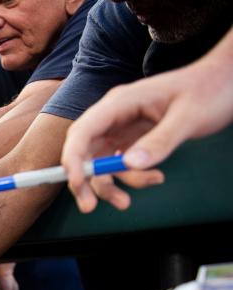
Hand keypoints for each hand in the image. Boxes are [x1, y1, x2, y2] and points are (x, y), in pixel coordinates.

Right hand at [61, 55, 232, 212]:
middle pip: (83, 151)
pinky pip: (121, 164)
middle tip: (89, 207)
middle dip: (83, 180)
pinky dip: (132, 177)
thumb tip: (128, 165)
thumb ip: (159, 141)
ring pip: (100, 163)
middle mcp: (114, 116)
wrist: (226, 81)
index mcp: (120, 102)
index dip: (73, 158)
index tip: (77, 183)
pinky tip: (156, 178)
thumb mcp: (187, 118)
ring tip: (128, 202)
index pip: (83, 131)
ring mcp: (122, 128)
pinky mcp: (132, 139)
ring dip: (110, 185)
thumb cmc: (209, 91)